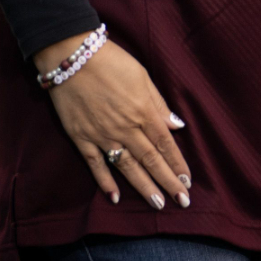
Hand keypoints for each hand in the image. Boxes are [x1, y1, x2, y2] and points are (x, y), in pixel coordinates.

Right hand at [39, 37, 190, 210]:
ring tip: (158, 204)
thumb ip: (158, 103)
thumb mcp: (141, 75)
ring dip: (144, 187)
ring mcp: (102, 135)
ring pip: (127, 167)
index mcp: (142, 110)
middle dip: (168, 181)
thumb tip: (176, 125)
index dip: (177, 163)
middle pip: (150, 160)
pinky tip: (115, 197)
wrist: (71, 56)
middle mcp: (125, 128)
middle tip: (182, 201)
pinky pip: (95, 164)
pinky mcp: (81, 138)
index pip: (164, 143)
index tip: (188, 180)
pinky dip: (105, 182)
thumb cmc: (110, 60)